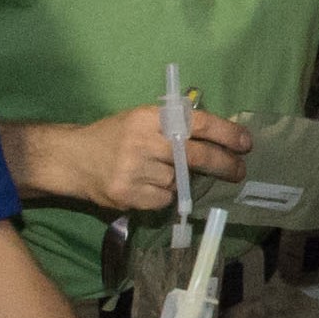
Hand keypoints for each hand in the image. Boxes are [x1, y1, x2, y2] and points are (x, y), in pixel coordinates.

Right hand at [67, 106, 250, 212]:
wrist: (73, 158)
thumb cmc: (114, 136)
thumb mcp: (141, 120)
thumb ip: (172, 126)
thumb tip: (218, 140)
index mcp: (149, 117)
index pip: (196, 123)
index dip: (225, 133)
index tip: (245, 143)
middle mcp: (143, 141)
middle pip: (195, 155)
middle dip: (223, 164)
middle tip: (239, 171)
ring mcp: (135, 170)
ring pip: (178, 182)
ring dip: (178, 181)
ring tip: (155, 173)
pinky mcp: (129, 194)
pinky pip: (163, 200)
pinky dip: (161, 196)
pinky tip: (143, 185)